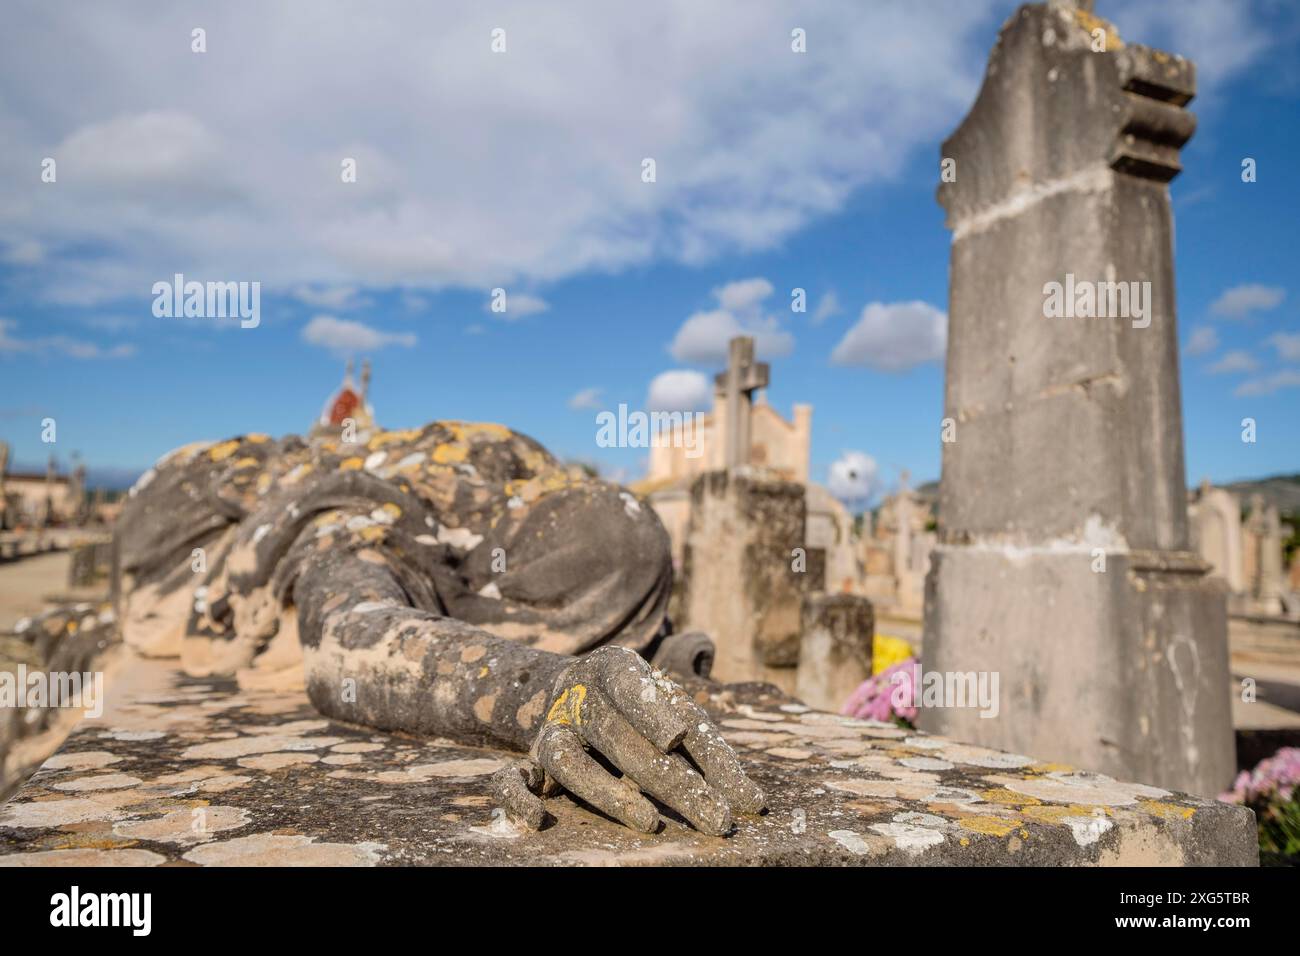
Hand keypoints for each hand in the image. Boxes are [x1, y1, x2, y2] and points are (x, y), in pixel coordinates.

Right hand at [492, 646, 764, 835]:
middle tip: (716, 819)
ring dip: (607, 792)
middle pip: (621, 740)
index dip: (653, 710)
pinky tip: (538, 818)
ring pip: (569, 761)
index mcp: (615, 668)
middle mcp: (579, 695)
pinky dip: (516, 797)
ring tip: (652, 822)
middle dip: (673, 781)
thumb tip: (755, 803)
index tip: (680, 736)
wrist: (571, 688)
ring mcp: (551, 729)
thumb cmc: (641, 708)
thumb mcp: (675, 710)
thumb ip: (712, 752)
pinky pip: (508, 779)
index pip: (634, 689)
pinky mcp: (530, 762)